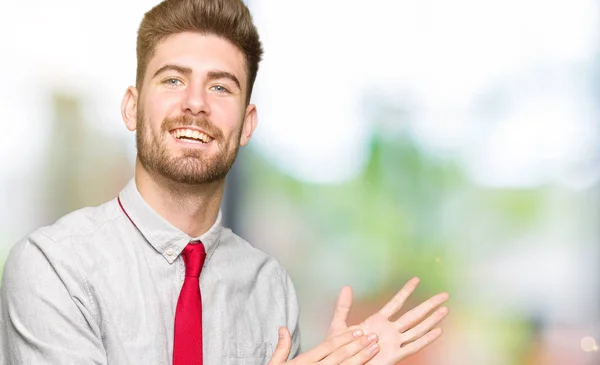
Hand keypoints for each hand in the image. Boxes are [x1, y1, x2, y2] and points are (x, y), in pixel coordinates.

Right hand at [268, 326, 379, 364]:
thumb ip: (282, 348)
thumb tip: (283, 328)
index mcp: (303, 362)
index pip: (327, 346)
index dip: (344, 337)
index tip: (358, 330)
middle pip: (340, 355)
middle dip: (358, 345)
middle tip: (373, 336)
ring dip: (362, 358)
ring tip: (375, 348)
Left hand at [327, 277, 448, 364]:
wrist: (343, 363)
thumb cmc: (341, 349)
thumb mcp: (340, 325)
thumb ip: (343, 307)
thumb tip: (346, 287)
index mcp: (378, 321)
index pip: (396, 303)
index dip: (406, 291)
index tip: (416, 279)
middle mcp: (390, 331)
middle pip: (414, 315)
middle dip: (428, 305)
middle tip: (444, 295)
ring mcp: (394, 342)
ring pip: (417, 329)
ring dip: (432, 320)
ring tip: (445, 310)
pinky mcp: (394, 355)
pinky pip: (413, 346)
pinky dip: (426, 339)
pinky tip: (438, 331)